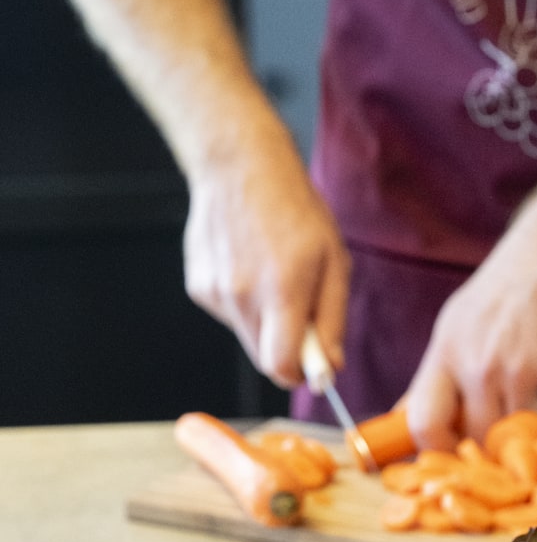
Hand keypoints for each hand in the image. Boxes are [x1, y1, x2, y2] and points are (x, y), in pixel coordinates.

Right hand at [183, 128, 349, 386]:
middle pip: (263, 358)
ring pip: (246, 335)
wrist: (238, 166)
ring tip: (272, 276)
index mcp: (281, 292)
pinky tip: (248, 265)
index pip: (280, 367)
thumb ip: (332, 318)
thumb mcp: (333, 260)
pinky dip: (243, 303)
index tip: (312, 368)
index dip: (299, 375)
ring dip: (264, 322)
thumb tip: (330, 367)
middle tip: (300, 310)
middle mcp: (242, 297)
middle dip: (285, 348)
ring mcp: (215, 292)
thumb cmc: (295, 209)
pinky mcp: (198, 286)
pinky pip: (228, 314)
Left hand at [405, 192, 536, 446]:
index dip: (435, 449)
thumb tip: (408, 418)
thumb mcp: (457, 323)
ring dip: (527, 414)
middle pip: (477, 435)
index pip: (424, 422)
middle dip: (489, 438)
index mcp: (447, 352)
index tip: (449, 454)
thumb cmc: (505, 289)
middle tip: (502, 419)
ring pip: (520, 429)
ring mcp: (522, 371)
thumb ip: (439, 374)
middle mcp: (480, 365)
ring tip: (532, 375)